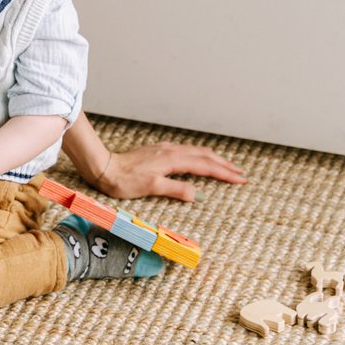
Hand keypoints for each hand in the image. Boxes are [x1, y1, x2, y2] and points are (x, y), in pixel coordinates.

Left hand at [92, 142, 246, 201]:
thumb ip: (176, 189)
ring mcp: (164, 150)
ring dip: (214, 159)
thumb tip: (199, 194)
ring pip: (196, 152)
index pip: (206, 166)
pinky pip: (186, 151)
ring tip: (226, 166)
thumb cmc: (123, 180)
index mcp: (173, 160)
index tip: (241, 180)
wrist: (103, 167)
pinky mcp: (158, 151)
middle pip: (205, 156)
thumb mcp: (151, 187)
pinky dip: (199, 156)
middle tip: (241, 173)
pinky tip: (198, 159)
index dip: (225, 174)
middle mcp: (171, 151)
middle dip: (224, 164)